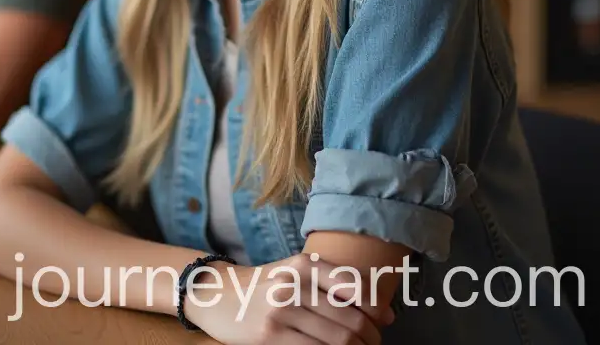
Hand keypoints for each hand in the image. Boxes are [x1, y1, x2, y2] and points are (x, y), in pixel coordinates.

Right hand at [186, 253, 394, 344]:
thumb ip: (331, 283)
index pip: (358, 288)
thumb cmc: (262, 286)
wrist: (214, 293)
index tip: (385, 323)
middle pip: (352, 320)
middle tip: (371, 344)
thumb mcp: (294, 272)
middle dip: (370, 338)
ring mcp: (281, 310)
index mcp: (304, 264)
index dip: (378, 311)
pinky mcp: (270, 335)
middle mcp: (295, 283)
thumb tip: (383, 311)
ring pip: (338, 340)